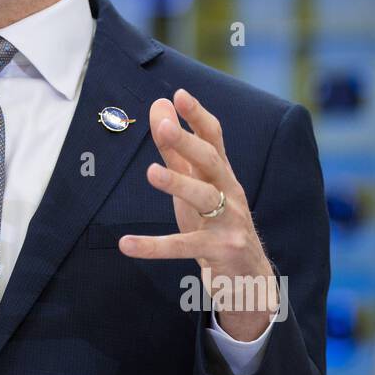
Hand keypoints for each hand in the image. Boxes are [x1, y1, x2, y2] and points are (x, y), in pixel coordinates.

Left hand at [118, 88, 278, 340]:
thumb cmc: (216, 225)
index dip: (197, 116)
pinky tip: (126, 245)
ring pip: (205, 198)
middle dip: (187, 142)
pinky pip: (183, 247)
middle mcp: (230, 194)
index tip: (180, 94)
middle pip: (211, 162)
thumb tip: (159, 105)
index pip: (214, 139)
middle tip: (162, 127)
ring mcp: (229, 223)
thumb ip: (175, 150)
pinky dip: (154, 246)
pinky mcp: (220, 252)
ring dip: (178, 183)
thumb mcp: (194, 186)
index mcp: (223, 175)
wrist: (248, 279)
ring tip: (151, 172)